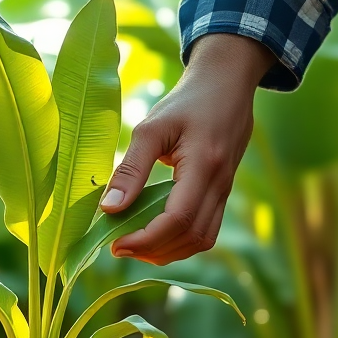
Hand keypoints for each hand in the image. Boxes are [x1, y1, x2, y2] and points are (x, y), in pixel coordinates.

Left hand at [100, 34, 273, 264]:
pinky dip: (181, 242)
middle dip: (153, 250)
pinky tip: (156, 236)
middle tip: (118, 247)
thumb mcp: (152, 127)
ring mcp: (225, 191)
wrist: (228, 86)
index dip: (146, 239)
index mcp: (204, 165)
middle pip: (190, 236)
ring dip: (168, 251)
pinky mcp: (223, 193)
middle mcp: (220, 184)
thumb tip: (109, 208)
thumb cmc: (186, 102)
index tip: (115, 243)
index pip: (178, 218)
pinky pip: (206, 231)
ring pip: (201, 240)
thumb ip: (131, 168)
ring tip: (135, 246)